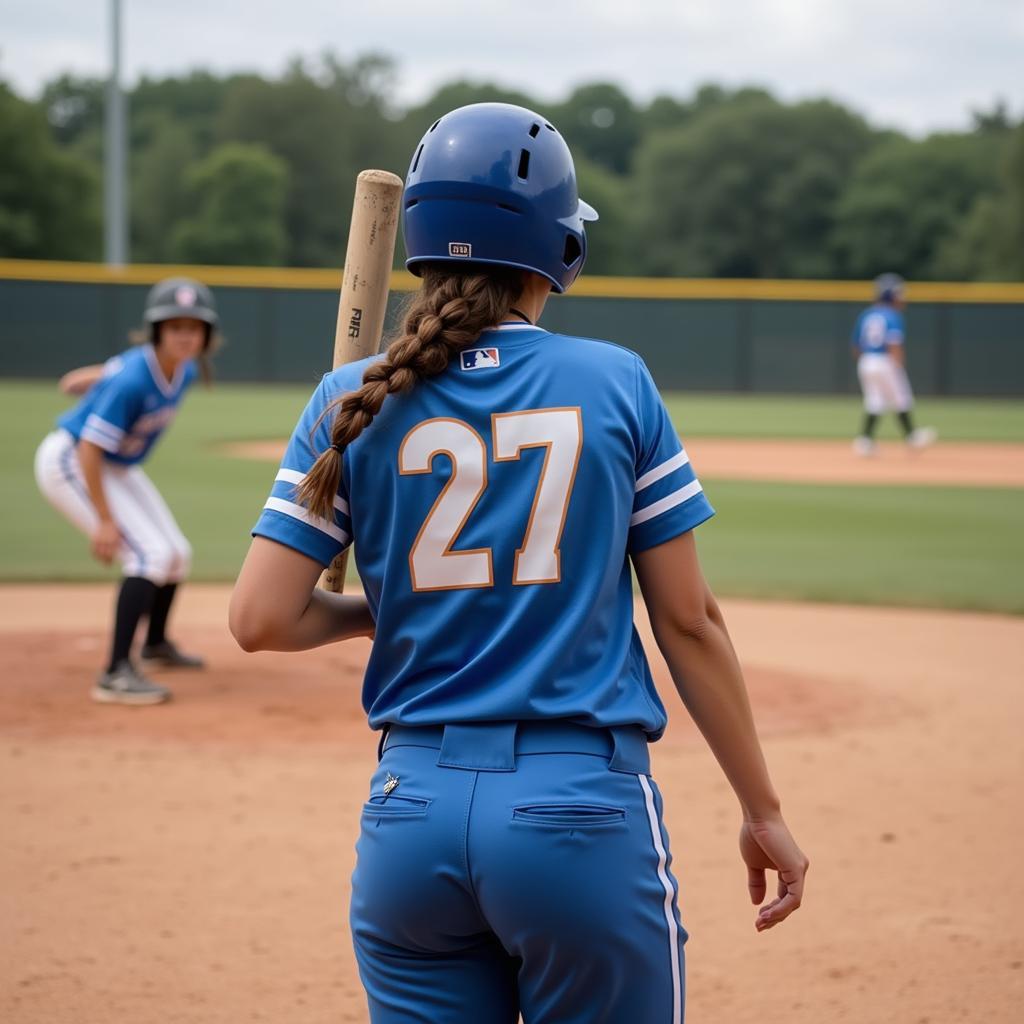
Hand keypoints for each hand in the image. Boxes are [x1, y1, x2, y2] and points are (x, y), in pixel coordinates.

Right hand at [91, 520, 120, 563]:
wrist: (107, 520)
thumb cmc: (116, 528)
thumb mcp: (121, 535)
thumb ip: (121, 543)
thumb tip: (127, 551)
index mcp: (114, 540)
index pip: (112, 553)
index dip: (111, 559)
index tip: (111, 563)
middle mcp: (107, 540)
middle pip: (105, 554)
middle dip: (105, 561)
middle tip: (107, 565)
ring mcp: (100, 540)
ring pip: (98, 552)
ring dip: (99, 558)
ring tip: (101, 562)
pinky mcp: (95, 538)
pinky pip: (93, 548)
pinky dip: (94, 553)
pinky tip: (96, 557)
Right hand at [739, 816, 808, 931]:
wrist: (757, 816)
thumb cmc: (754, 835)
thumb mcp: (754, 864)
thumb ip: (757, 882)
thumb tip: (757, 903)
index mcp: (789, 869)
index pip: (785, 897)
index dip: (772, 910)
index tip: (758, 919)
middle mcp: (798, 871)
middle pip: (790, 904)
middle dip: (774, 917)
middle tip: (759, 926)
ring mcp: (800, 870)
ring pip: (793, 904)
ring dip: (776, 916)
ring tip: (760, 922)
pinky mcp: (797, 870)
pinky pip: (793, 898)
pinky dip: (780, 909)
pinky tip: (767, 914)